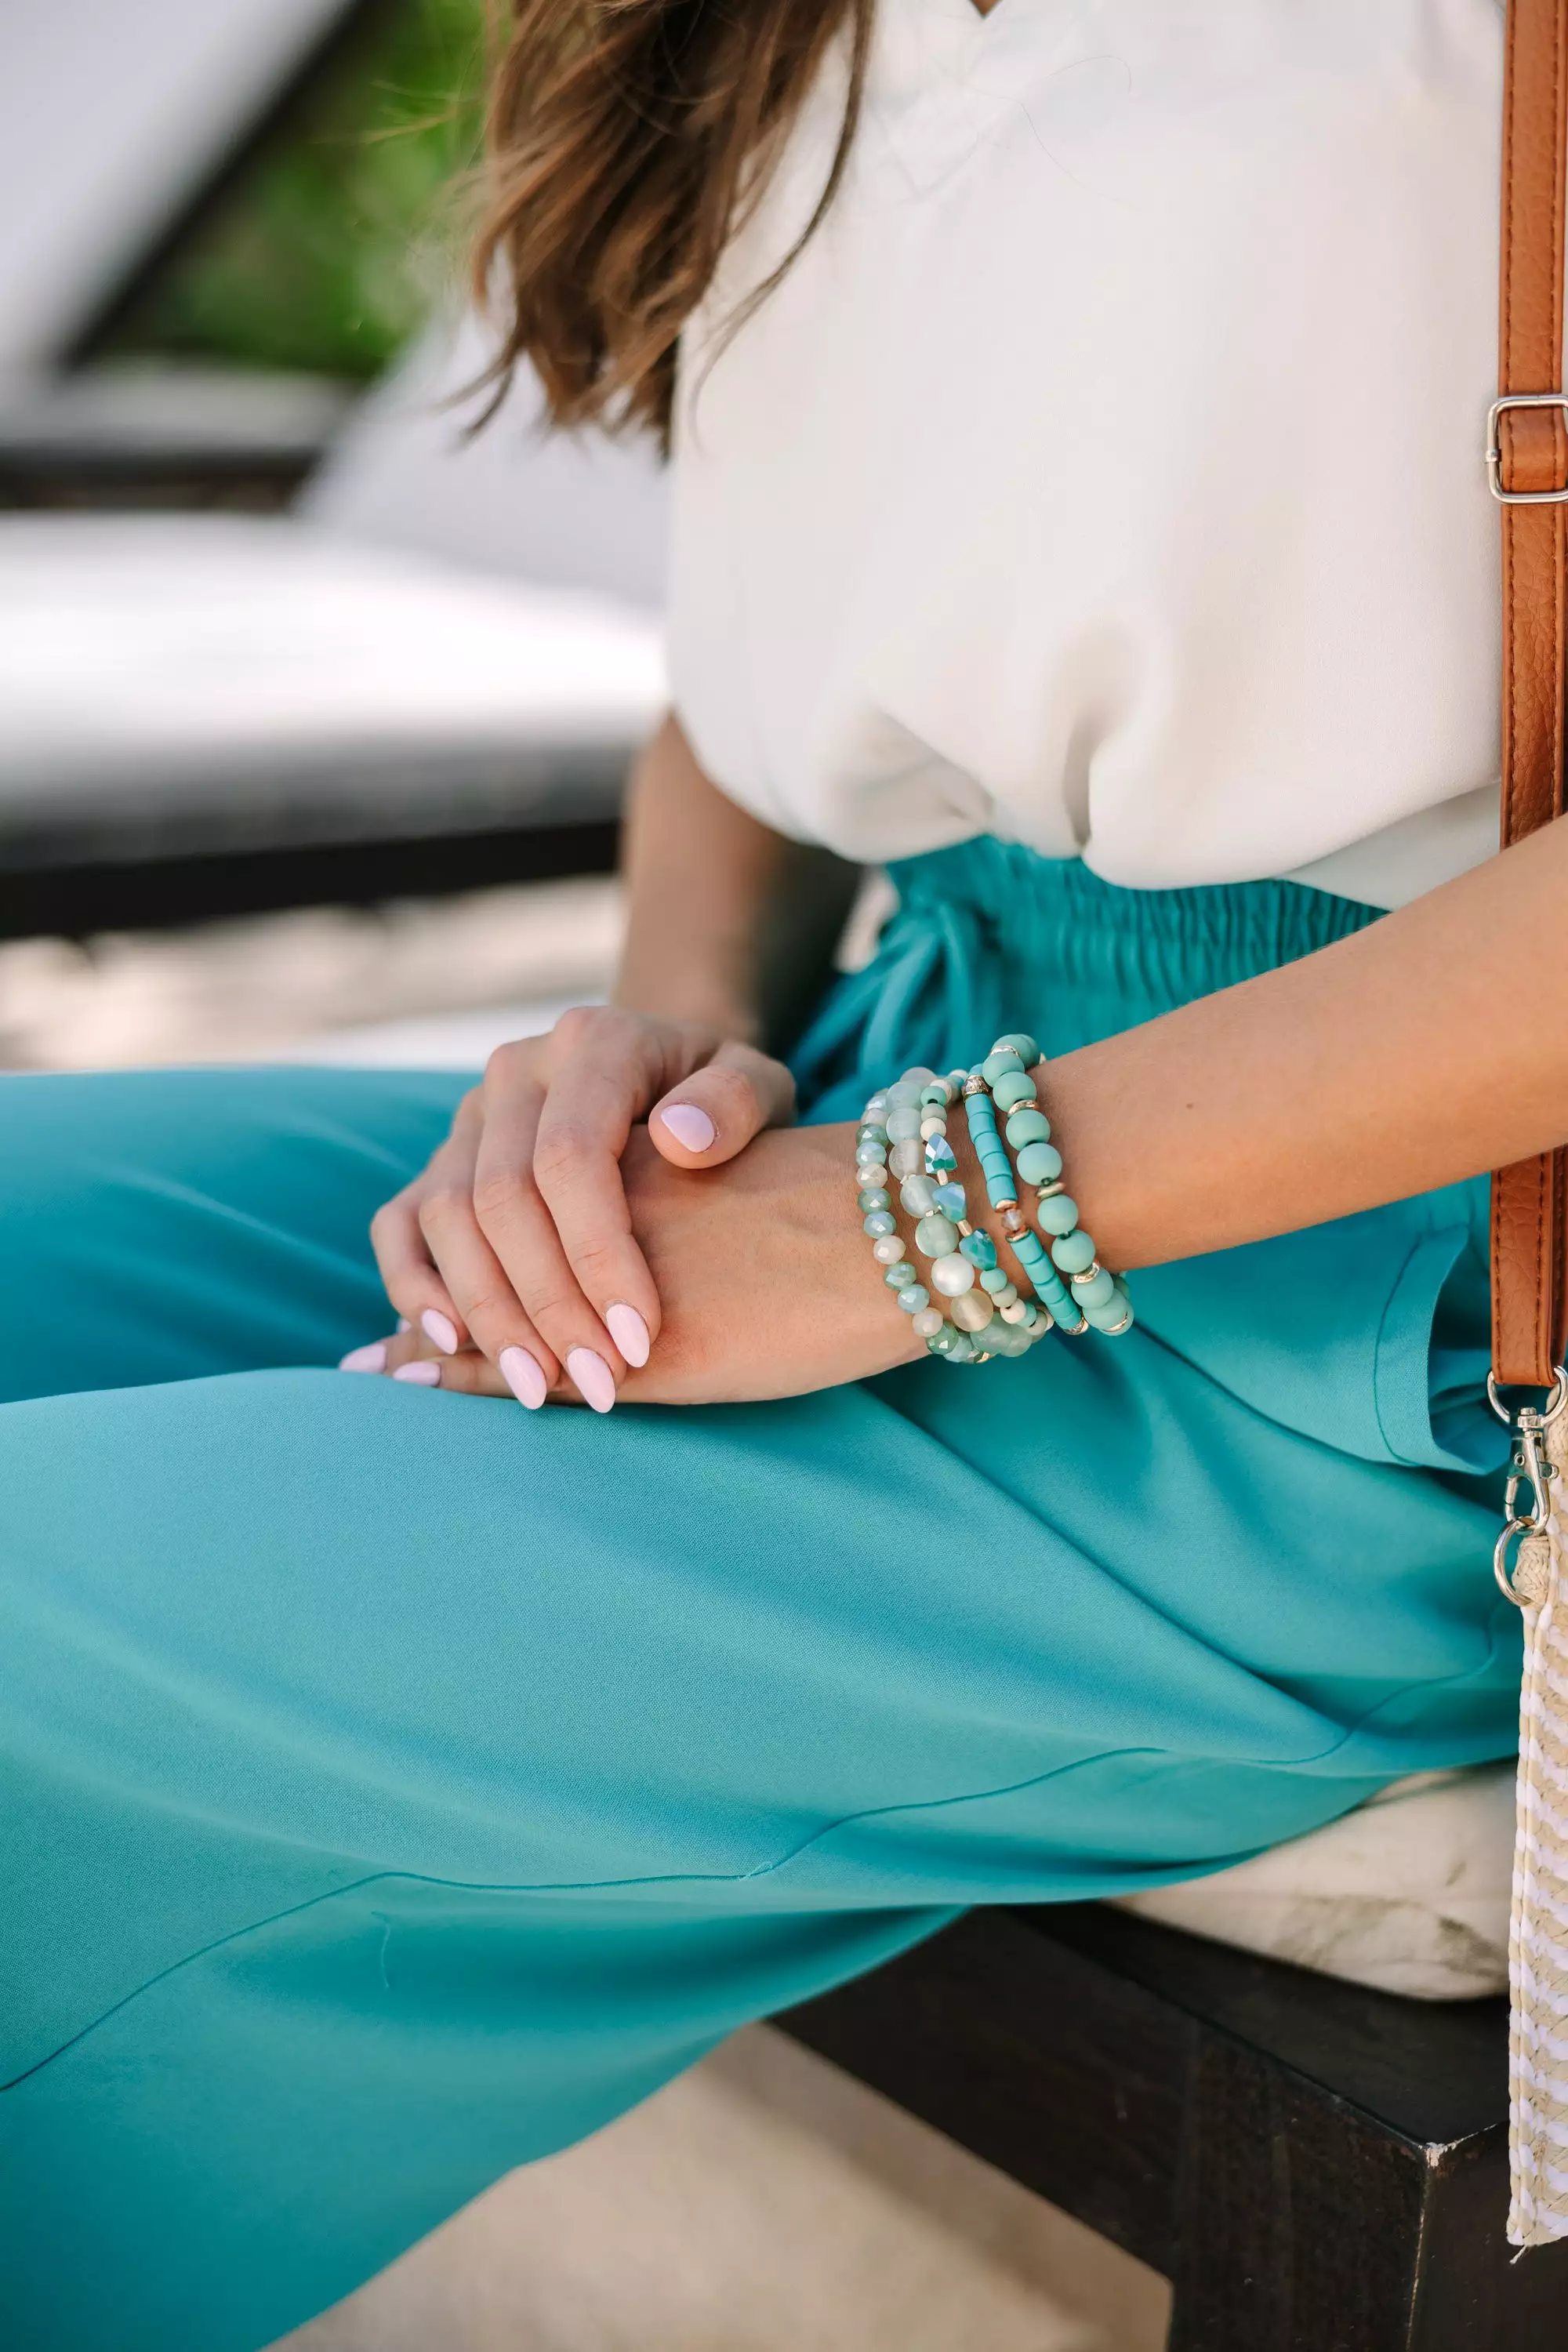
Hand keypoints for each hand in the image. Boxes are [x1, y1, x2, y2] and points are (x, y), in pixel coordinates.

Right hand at [359, 1007, 795, 1409]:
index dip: (598, 1256)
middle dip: (548, 1303)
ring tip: (542, 1386)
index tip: (640, 1338)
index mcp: (593, 1043)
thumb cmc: (723, 1104)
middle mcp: (516, 1070)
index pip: (570, 1156)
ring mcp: (470, 1116)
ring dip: (488, 1311)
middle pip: (501, 1196)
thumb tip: (679, 1139)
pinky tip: (454, 1347)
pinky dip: (414, 1286)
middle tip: (600, 1383)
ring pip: (445, 1216)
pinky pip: (399, 1223)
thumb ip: (735, 1106)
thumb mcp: (760, 1087)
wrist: (674, 1078)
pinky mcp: (443, 1159)